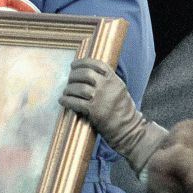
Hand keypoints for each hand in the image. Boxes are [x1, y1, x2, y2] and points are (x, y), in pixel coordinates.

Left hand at [60, 58, 165, 172]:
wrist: (129, 130)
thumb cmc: (123, 112)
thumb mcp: (119, 91)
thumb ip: (108, 82)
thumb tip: (89, 75)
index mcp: (115, 80)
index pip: (97, 64)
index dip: (83, 62)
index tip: (74, 65)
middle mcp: (108, 86)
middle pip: (86, 73)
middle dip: (74, 75)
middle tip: (69, 79)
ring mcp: (101, 98)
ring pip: (79, 87)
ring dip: (68, 89)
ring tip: (66, 92)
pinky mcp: (94, 111)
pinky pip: (75, 102)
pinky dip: (66, 100)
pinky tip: (63, 101)